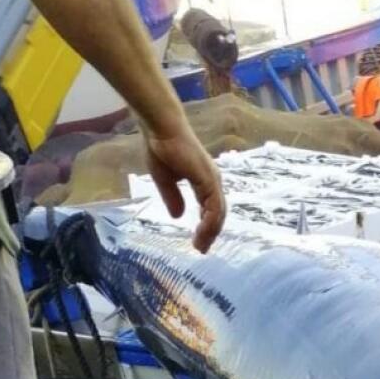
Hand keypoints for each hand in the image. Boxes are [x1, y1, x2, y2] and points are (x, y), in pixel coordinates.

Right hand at [144, 121, 225, 252]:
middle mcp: (212, 182)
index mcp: (204, 181)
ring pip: (218, 213)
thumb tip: (178, 216)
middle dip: (211, 233)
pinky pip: (214, 206)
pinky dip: (210, 222)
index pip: (211, 209)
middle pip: (218, 213)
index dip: (206, 226)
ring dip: (211, 232)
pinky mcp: (208, 179)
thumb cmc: (161, 148)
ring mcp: (212, 180)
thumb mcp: (165, 179)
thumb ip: (173, 197)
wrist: (161, 128)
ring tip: (201, 246)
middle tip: (202, 249)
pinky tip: (202, 233)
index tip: (198, 241)